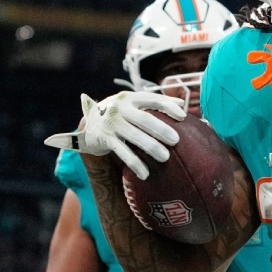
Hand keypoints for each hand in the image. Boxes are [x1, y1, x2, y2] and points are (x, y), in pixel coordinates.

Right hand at [43, 90, 184, 180]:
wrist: (89, 125)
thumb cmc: (120, 115)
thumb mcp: (133, 105)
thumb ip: (154, 104)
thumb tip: (182, 105)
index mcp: (130, 98)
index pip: (153, 99)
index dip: (169, 107)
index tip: (183, 117)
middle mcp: (120, 108)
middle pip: (144, 118)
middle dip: (161, 129)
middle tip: (176, 140)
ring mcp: (111, 123)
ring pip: (134, 136)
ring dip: (150, 147)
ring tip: (165, 157)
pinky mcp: (105, 138)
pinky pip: (122, 152)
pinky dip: (134, 163)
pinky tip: (145, 174)